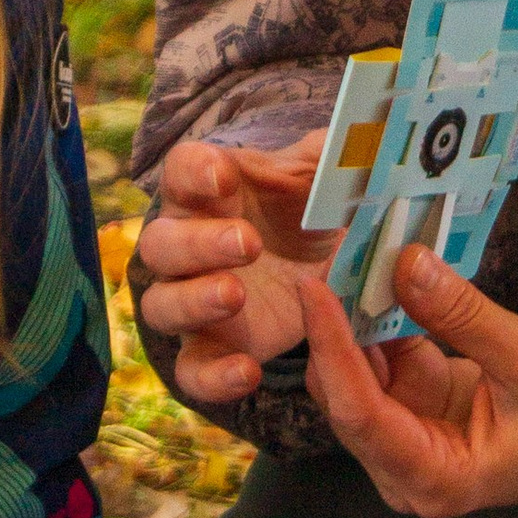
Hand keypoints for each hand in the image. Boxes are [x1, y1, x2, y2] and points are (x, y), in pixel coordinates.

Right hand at [136, 132, 330, 403]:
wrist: (326, 269)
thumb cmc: (313, 210)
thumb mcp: (328, 179)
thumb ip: (336, 158)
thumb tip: (356, 142)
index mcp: (210, 191)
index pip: (181, 171)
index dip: (195, 172)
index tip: (224, 176)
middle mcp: (189, 245)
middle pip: (161, 242)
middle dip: (199, 243)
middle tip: (248, 243)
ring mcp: (194, 301)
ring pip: (162, 304)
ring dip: (194, 300)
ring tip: (236, 295)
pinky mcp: (213, 349)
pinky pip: (191, 370)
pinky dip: (212, 376)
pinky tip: (247, 371)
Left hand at [299, 248, 517, 516]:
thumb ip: (460, 314)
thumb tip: (403, 262)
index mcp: (434, 478)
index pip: (359, 413)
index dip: (331, 349)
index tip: (314, 291)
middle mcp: (410, 470)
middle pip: (346, 399)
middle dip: (335, 332)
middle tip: (329, 262)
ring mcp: (414, 440)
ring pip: (360, 378)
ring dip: (356, 323)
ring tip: (350, 260)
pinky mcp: (423, 411)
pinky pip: (386, 365)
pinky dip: (383, 324)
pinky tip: (379, 281)